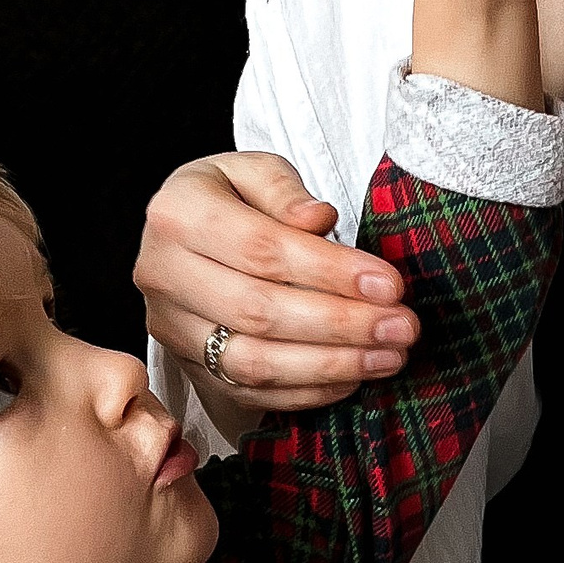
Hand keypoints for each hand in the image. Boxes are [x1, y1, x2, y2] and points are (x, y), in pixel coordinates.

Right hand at [137, 151, 418, 413]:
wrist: (185, 234)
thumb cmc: (230, 198)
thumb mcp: (252, 169)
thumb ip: (285, 190)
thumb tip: (318, 220)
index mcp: (176, 214)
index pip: (260, 249)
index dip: (329, 271)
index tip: (389, 284)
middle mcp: (162, 275)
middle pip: (257, 311)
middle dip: (340, 324)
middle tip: (401, 327)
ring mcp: (170, 328)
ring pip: (253, 362)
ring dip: (330, 365)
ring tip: (389, 356)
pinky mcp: (188, 368)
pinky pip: (250, 393)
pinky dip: (308, 391)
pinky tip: (354, 377)